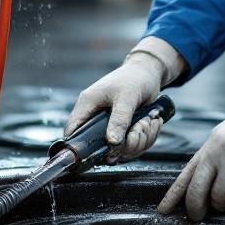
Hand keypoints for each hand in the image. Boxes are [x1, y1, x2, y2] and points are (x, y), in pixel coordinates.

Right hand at [65, 43, 179, 161]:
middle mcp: (95, 117)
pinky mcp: (122, 129)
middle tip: (140, 128)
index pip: (73, 130)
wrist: (149, 72)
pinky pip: (132, 145)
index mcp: (88, 105)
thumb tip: (112, 143)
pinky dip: (145, 138)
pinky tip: (151, 123)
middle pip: (101, 147)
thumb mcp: (127, 97)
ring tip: (148, 122)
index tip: (104, 152)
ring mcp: (109, 125)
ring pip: (120, 149)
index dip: (81, 146)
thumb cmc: (134, 78)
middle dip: (126, 144)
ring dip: (140, 141)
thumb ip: (119, 119)